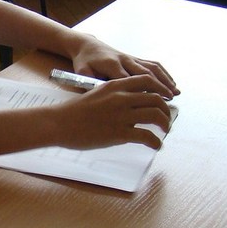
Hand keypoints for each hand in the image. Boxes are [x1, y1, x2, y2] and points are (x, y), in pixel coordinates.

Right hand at [57, 74, 173, 149]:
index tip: (165, 98)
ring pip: (155, 115)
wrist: (59, 123)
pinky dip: (156, 141)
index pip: (147, 81)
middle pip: (155, 98)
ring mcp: (121, 115)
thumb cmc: (74, 111)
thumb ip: (113, 94)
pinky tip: (156, 146)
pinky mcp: (119, 133)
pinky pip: (146, 136)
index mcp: (115, 86)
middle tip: (166, 118)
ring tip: (165, 131)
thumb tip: (128, 103)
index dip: (160, 89)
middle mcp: (122, 98)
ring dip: (165, 124)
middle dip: (166, 109)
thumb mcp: (96, 93)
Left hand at [70, 38, 179, 99]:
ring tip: (175, 93)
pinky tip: (172, 83)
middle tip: (169, 100)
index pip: (128, 79)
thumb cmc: (84, 62)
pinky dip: (164, 73)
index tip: (150, 103)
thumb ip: (89, 83)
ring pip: (151, 68)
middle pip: (144, 74)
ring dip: (165, 80)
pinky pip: (152, 64)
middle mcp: (124, 60)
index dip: (140, 90)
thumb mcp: (82, 72)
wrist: (87, 45)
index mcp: (111, 65)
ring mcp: (131, 58)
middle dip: (158, 86)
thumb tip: (98, 96)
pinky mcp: (134, 57)